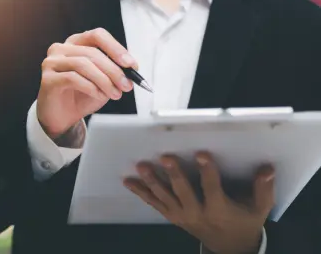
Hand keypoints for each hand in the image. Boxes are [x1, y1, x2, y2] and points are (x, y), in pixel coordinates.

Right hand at [36, 28, 137, 138]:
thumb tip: (131, 69)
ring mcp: (51, 62)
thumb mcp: (104, 81)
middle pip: (92, 52)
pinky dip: (91, 87)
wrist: (62, 117)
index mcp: (76, 43)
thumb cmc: (81, 96)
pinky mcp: (47, 79)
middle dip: (114, 70)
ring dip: (104, 81)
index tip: (131, 64)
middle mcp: (61, 48)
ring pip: (83, 64)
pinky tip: (99, 95)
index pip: (97, 35)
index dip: (116, 48)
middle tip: (126, 85)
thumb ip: (114, 71)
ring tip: (115, 94)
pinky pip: (73, 78)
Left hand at [124, 152, 274, 253]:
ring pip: (165, 197)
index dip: (207, 171)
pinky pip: (155, 204)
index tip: (202, 154)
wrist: (229, 247)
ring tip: (141, 166)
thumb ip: (263, 189)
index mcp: (219, 210)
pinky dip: (142, 193)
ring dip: (152, 182)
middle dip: (174, 174)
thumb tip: (267, 169)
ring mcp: (181, 215)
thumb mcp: (259, 209)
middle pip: (183, 192)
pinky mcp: (172, 216)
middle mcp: (197, 213)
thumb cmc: (244, 222)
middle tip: (165, 157)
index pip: (212, 189)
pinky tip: (129, 181)